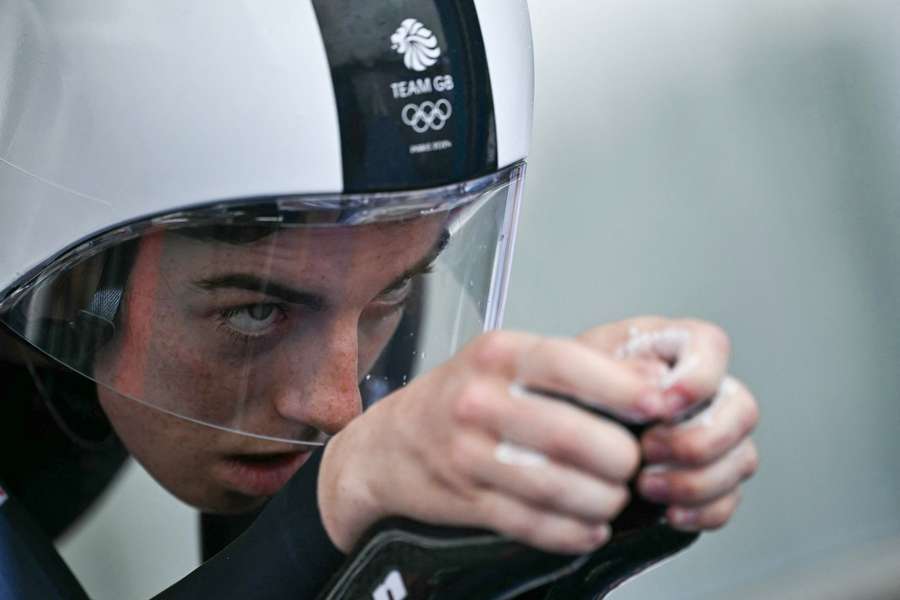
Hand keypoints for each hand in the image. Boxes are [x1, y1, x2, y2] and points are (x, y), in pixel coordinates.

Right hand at [319, 329, 662, 553]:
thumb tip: (652, 385)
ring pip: (554, 485)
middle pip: (568, 434)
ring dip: (601, 499)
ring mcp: (467, 452)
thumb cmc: (461, 395)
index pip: (568, 364)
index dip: (621, 387)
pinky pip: (531, 524)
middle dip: (620, 458)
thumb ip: (572, 368)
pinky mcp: (465, 499)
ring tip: (615, 498)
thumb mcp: (506, 360)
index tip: (659, 406)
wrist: (390, 444)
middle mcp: (478, 398)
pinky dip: (572, 532)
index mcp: (497, 354)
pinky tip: (589, 527)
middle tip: (639, 465)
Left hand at [580, 316, 758, 530]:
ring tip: (644, 485)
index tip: (664, 405)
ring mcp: (709, 435)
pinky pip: (729, 499)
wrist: (549, 443)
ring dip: (696, 481)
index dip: (699, 377)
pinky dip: (703, 511)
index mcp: (666, 349)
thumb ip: (616, 370)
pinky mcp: (706, 478)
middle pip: (742, 409)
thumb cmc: (560, 395)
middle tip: (647, 452)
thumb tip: (657, 380)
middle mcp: (698, 390)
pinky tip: (667, 512)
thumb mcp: (573, 370)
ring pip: (741, 458)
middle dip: (698, 440)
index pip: (712, 346)